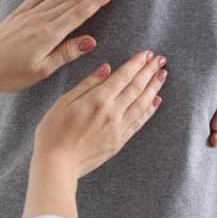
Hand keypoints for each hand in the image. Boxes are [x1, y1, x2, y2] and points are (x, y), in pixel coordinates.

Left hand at [0, 0, 117, 93]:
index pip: (79, 13)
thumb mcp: (41, 70)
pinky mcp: (19, 13)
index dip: (98, 0)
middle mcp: (40, 19)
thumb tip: (91, 40)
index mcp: (48, 34)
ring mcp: (29, 14)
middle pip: (72, 1)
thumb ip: (66, 53)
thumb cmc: (9, 74)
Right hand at [34, 50, 168, 177]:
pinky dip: (150, 110)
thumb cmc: (54, 131)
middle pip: (137, 88)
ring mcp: (118, 128)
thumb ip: (87, 84)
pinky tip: (156, 101)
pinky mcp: (120, 141)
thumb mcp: (64, 101)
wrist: (58, 163)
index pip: (123, 76)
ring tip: (163, 75)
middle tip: (161, 60)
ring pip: (142, 104)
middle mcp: (113, 112)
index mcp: (98, 99)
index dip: (136, 63)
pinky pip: (139, 122)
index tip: (147, 53)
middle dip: (150, 71)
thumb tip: (107, 68)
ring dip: (154, 88)